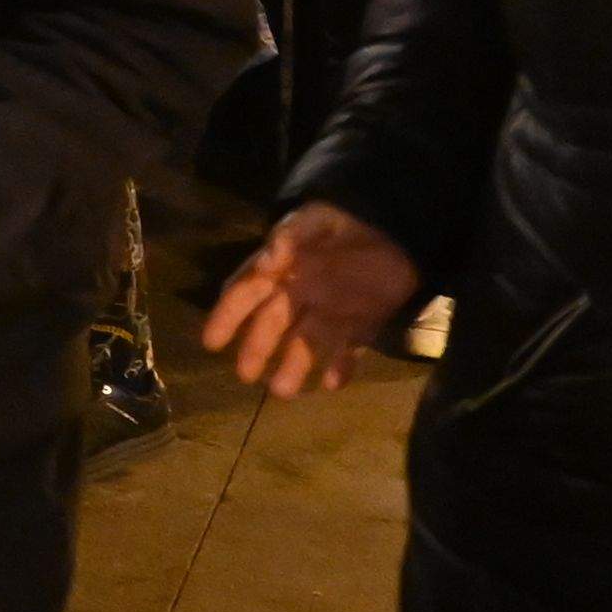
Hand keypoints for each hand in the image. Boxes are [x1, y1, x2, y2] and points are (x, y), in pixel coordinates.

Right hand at [205, 201, 421, 399]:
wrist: (399, 228)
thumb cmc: (349, 221)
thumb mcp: (317, 220)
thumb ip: (292, 236)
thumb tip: (267, 260)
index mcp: (282, 268)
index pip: (245, 293)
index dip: (227, 317)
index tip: (211, 343)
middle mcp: (300, 294)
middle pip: (272, 325)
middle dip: (256, 350)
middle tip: (246, 375)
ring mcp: (331, 312)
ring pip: (306, 343)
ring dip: (294, 366)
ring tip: (283, 391)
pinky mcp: (362, 323)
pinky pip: (348, 349)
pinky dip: (340, 367)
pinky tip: (331, 382)